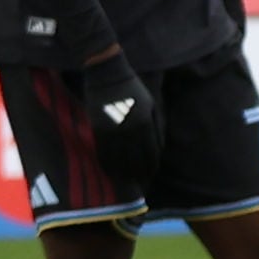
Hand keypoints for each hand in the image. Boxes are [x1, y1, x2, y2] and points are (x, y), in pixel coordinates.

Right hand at [81, 50, 164, 186]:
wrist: (107, 73)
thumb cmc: (132, 87)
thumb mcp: (152, 103)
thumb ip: (157, 125)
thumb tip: (160, 148)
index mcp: (146, 124)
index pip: (151, 154)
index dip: (151, 168)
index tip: (150, 177)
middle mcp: (130, 130)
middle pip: (135, 160)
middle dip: (138, 174)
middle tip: (139, 185)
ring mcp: (113, 129)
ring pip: (118, 159)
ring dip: (122, 173)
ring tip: (124, 182)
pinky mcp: (98, 127)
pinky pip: (102, 151)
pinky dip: (106, 163)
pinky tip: (108, 170)